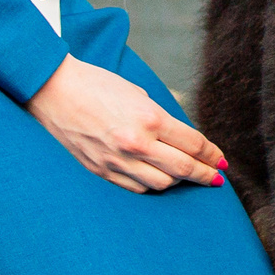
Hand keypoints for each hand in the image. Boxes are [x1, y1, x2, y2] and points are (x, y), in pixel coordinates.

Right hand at [28, 56, 228, 193]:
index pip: (193, 144)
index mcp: (150, 119)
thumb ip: (160, 118)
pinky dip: (151, 186)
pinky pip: (136, 188)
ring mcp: (117, 161)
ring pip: (162, 184)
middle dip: (205, 175)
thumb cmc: (95, 85)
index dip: (211, 154)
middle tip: (217, 178)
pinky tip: (158, 180)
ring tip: (187, 178)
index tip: (220, 159)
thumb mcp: (137, 95)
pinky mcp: (101, 172)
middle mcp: (137, 144)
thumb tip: (181, 139)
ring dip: (178, 181)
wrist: (53, 91)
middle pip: (183, 169)